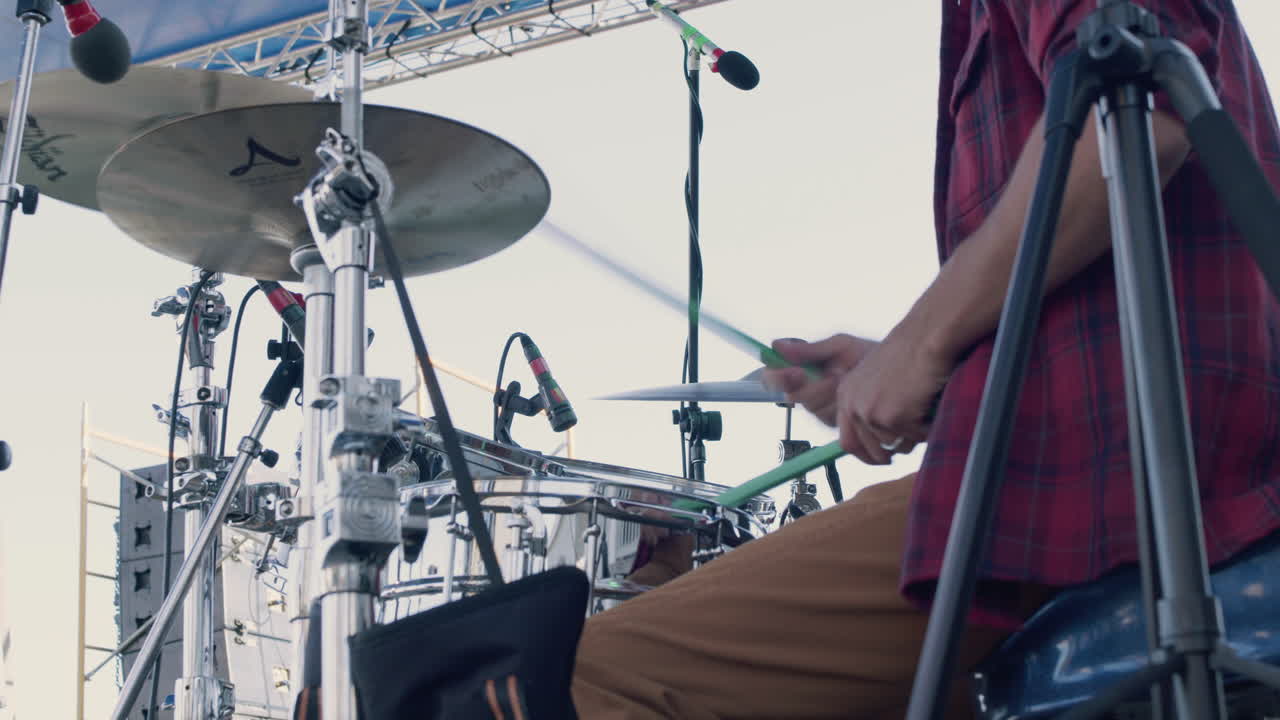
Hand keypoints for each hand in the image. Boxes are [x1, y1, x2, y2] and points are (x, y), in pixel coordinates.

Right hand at [760, 334, 876, 425]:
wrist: (896, 373)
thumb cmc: (864, 355)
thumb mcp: (840, 346)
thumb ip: (810, 349)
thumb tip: (776, 344)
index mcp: (799, 371)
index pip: (773, 379)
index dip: (778, 378)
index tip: (796, 372)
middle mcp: (804, 392)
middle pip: (794, 396)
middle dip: (815, 386)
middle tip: (835, 374)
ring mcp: (819, 409)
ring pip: (814, 407)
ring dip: (834, 393)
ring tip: (853, 379)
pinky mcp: (835, 423)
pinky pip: (832, 417)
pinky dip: (846, 404)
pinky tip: (858, 393)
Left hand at [834, 326, 950, 464]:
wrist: (927, 336)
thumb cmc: (910, 354)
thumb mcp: (877, 378)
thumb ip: (868, 406)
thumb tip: (877, 442)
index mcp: (846, 395)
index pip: (847, 442)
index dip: (867, 455)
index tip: (882, 459)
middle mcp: (852, 405)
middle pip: (871, 452)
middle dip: (893, 452)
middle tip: (911, 437)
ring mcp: (870, 412)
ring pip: (896, 446)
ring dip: (913, 435)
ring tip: (921, 407)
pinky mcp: (890, 417)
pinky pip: (914, 438)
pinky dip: (926, 427)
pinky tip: (928, 402)